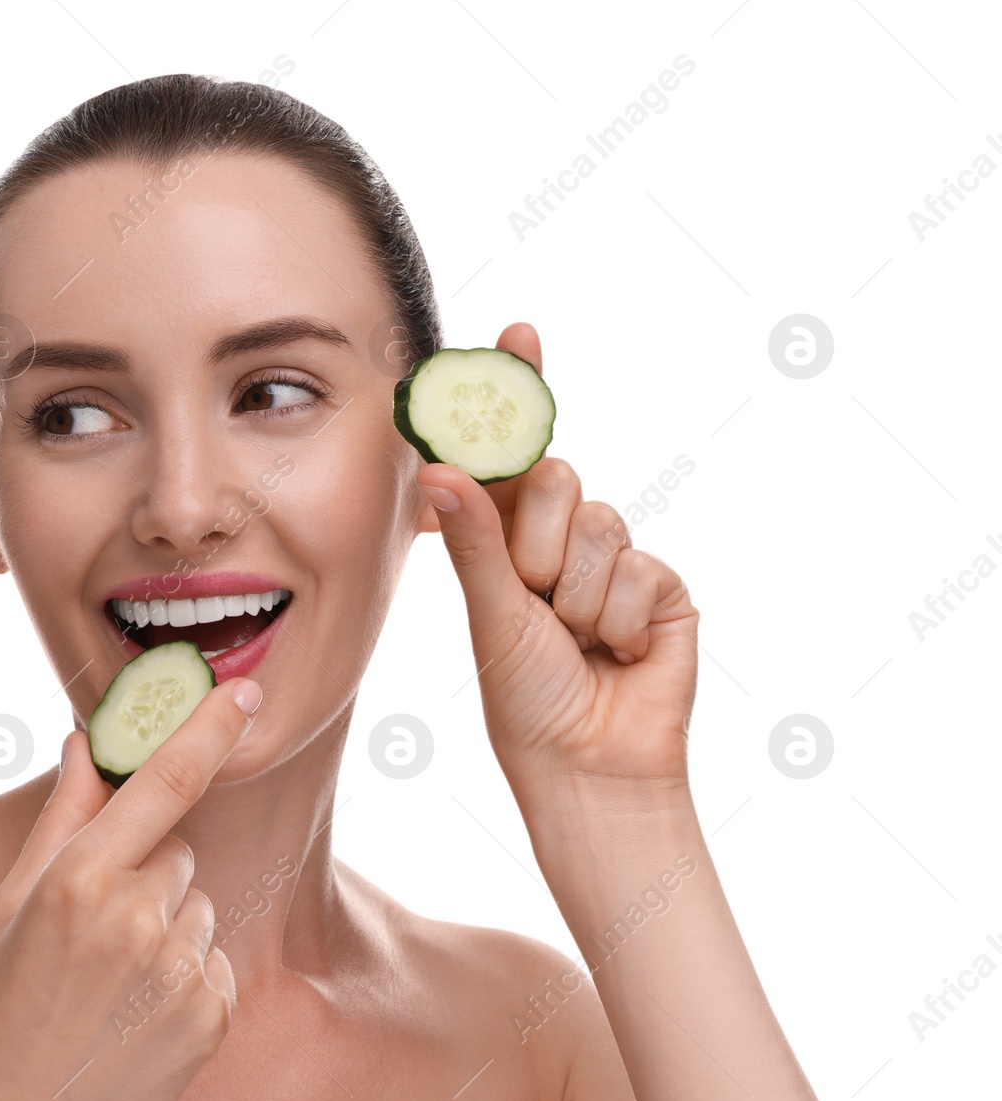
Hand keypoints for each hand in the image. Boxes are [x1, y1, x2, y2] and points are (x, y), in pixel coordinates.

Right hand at [0, 680, 260, 1100]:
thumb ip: (63, 816)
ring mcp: (178, 970)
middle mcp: (137, 917)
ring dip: (166, 927)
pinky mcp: (209, 1016)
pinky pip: (211, 961)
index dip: (211, 727)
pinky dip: (184, 977)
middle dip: (146, 872)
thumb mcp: (12, 904)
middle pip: (176, 852)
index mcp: (81, 878)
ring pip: (197, 907)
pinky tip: (136, 1013)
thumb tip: (85, 741)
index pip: (165, 780)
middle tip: (94, 929)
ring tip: (111, 981)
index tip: (247, 691)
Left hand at [415, 323, 697, 804]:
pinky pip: (641, 570)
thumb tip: (437, 466)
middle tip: (535, 602)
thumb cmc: (525, 700)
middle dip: (539, 546)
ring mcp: (616, 560)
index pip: (510, 453)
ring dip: (578, 596)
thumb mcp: (490, 614)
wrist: (590, 768)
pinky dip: (620, 621)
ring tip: (576, 643)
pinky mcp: (664, 587)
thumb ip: (475, 538)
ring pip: (602, 524)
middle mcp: (562, 540)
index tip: (518, 332)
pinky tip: (619, 655)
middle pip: (558, 479)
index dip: (516, 390)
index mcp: (507, 539)